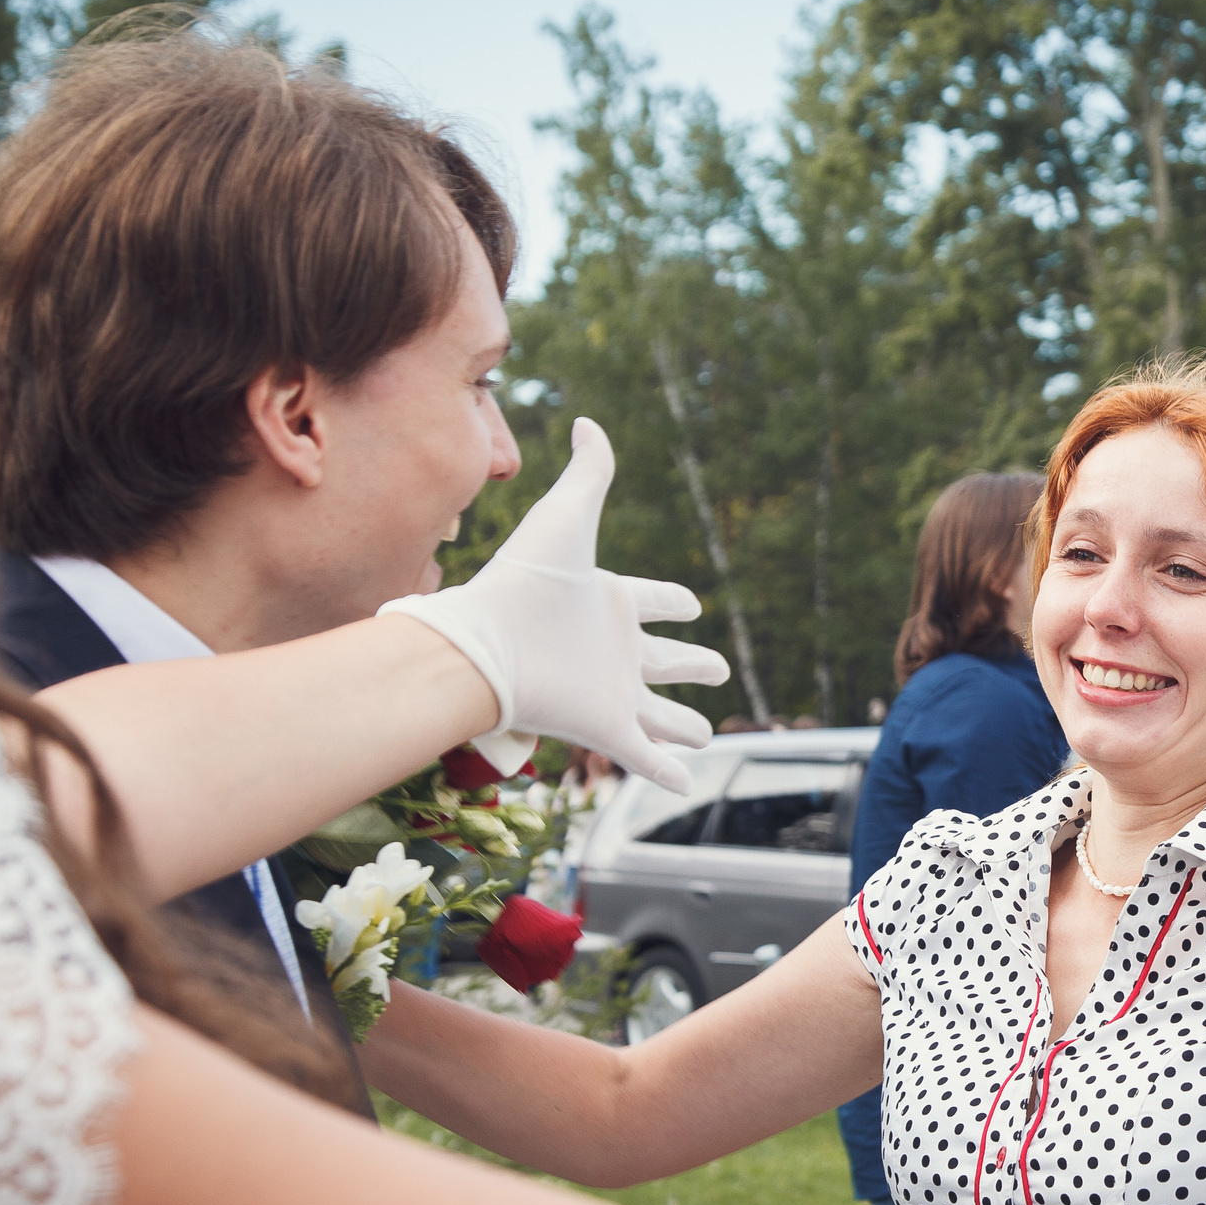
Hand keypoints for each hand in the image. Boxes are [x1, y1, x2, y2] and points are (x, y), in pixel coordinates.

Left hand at [379, 418, 730, 791]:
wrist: (488, 644)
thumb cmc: (525, 581)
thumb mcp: (566, 518)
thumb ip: (587, 473)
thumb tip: (589, 421)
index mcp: (607, 603)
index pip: (650, 601)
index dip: (671, 602)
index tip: (693, 605)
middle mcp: (612, 652)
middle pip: (661, 662)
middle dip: (690, 665)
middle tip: (717, 669)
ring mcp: (611, 693)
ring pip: (658, 716)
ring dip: (681, 728)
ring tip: (704, 735)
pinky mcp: (606, 727)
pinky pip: (644, 757)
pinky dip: (666, 772)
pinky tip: (687, 783)